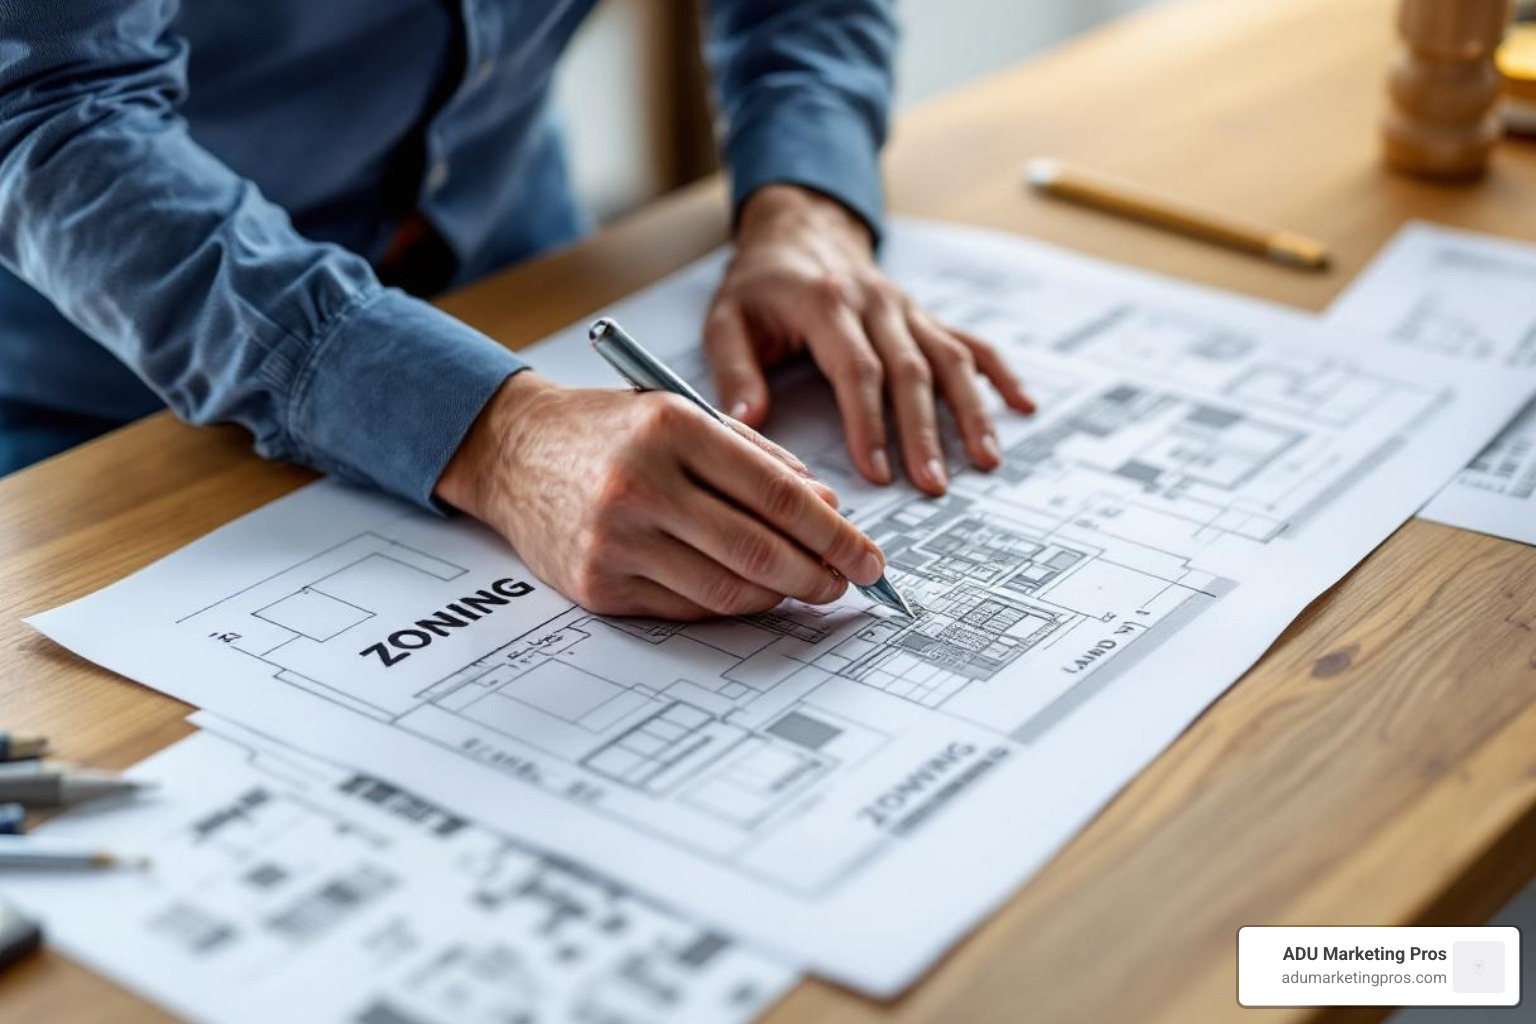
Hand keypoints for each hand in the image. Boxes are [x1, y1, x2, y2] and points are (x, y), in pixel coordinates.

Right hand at [434, 372, 888, 619]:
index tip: (869, 555)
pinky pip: (685, 608)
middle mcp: (640, 484)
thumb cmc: (609, 431)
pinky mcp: (596, 585)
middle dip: (819, 574)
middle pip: (759, 549)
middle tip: (848, 583)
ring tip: (805, 588)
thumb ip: (757, 458)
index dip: (835, 533)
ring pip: (726, 588)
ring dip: (779, 597)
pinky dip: (729, 605)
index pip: (777, 495)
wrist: (513, 452)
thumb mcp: (682, 416)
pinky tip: (751, 594)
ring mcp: (614, 541)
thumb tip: (828, 509)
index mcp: (672, 429)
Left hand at [704, 185, 1034, 495]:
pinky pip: (969, 341)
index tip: (877, 472)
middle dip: (924, 432)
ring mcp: (906, 308)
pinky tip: (1023, 405)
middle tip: (934, 484)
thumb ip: (734, 371)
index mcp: (827, 304)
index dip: (869, 423)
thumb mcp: (726, 319)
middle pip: (910, 371)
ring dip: (970, 411)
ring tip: (986, 459)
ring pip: (948, 359)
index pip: (857, 370)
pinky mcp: (923, 315)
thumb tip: (746, 421)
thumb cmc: (759, 285)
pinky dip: (999, 373)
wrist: (797, 228)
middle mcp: (876, 303)